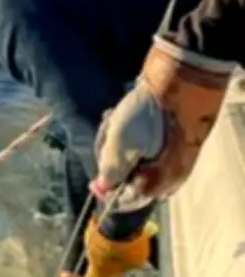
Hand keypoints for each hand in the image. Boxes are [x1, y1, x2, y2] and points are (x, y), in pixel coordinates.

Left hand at [91, 35, 232, 203]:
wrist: (184, 75)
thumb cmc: (151, 113)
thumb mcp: (121, 145)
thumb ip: (111, 172)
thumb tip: (102, 189)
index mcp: (159, 182)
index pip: (126, 200)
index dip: (106, 192)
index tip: (92, 181)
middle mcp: (169, 174)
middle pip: (129, 178)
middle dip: (113, 159)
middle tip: (109, 136)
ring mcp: (173, 155)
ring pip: (134, 158)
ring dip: (119, 141)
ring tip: (116, 119)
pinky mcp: (173, 137)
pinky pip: (145, 143)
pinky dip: (130, 132)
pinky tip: (125, 116)